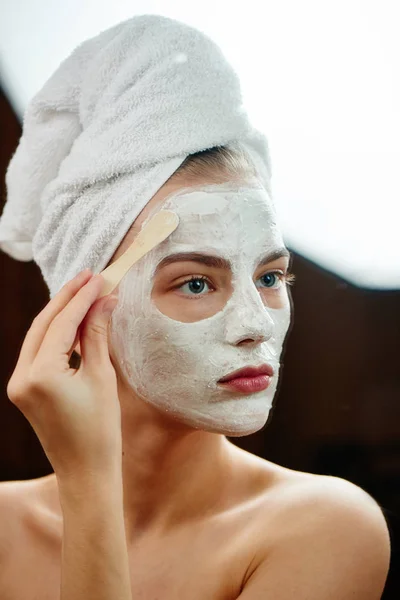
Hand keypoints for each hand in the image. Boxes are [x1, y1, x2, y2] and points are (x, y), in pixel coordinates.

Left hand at [7, 269, 120, 480]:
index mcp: (40, 375)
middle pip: (43, 324)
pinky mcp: (25, 390)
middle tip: (89, 277)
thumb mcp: (101, 377)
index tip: (98, 278)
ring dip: (60, 314)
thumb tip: (104, 301)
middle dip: (66, 299)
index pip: (61, 324)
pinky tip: (74, 323)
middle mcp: (21, 377)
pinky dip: (56, 334)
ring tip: (85, 294)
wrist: (86, 472)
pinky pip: (38, 352)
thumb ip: (97, 335)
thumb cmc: (100, 431)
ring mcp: (19, 384)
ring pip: (38, 336)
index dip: (82, 298)